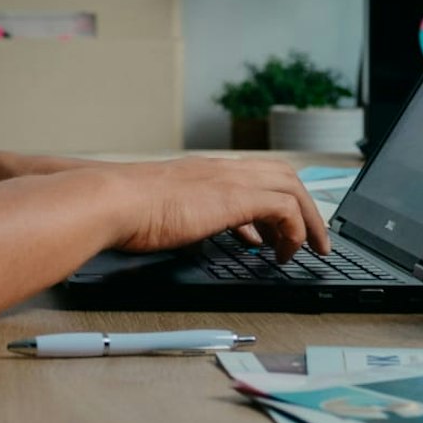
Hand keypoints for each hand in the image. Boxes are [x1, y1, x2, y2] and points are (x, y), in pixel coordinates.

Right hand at [108, 156, 330, 261]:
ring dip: (308, 220)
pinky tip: (285, 253)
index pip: (253, 174)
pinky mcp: (236, 197)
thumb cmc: (123, 209)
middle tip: (310, 239)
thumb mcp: (161, 210)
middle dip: (304, 207)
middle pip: (283, 174)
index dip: (273, 200)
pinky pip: (285, 209)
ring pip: (292, 187)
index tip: (274, 232)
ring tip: (310, 249)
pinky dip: (295, 231)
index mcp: (203, 171)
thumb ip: (182, 215)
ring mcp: (230, 180)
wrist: (112, 200)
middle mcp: (221, 169)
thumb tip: (187, 230)